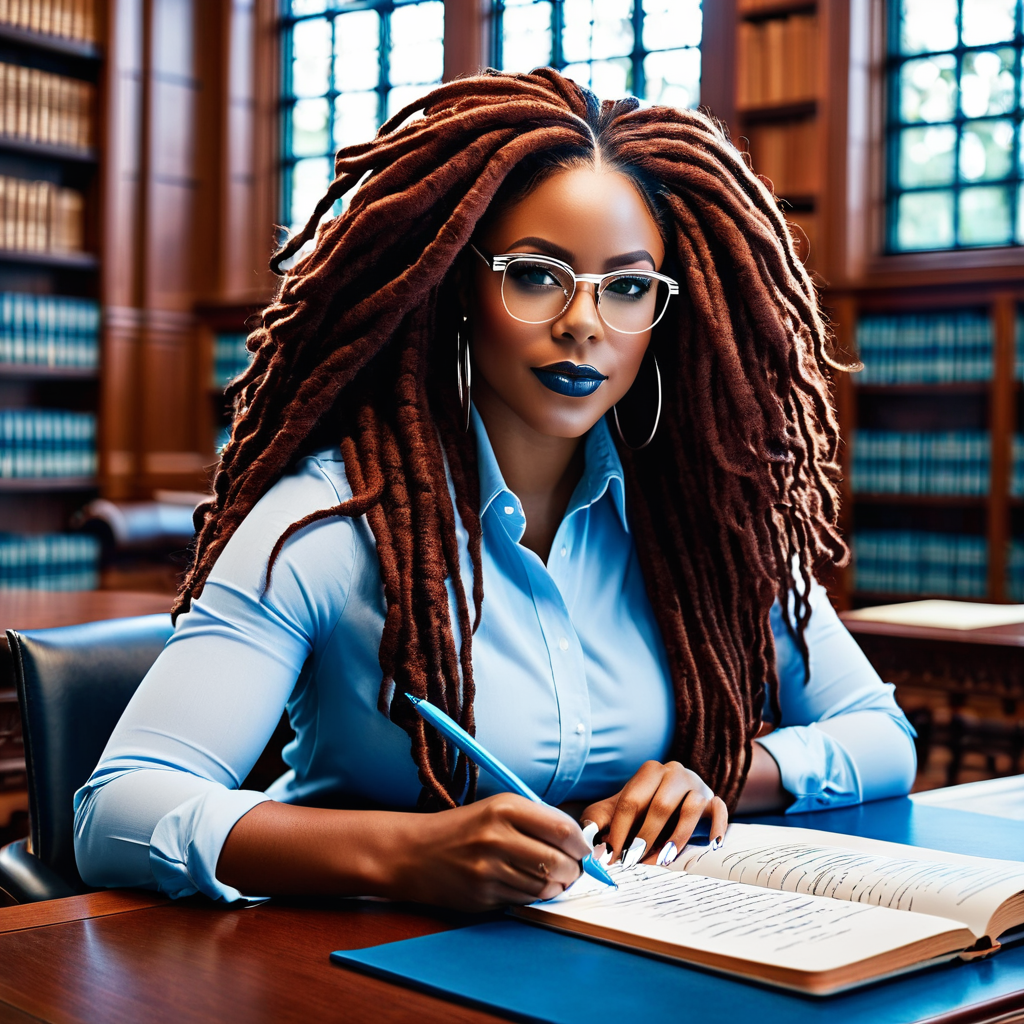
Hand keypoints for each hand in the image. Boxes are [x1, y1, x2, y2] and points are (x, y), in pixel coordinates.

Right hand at [388, 793, 591, 911]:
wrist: (414, 852)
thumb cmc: (464, 829)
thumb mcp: (497, 809)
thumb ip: (537, 820)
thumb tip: (579, 842)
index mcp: (504, 808)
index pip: (562, 828)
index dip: (581, 844)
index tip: (584, 850)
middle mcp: (497, 837)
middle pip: (558, 861)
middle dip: (574, 871)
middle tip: (574, 871)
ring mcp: (488, 869)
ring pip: (544, 885)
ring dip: (556, 886)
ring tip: (550, 878)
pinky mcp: (482, 896)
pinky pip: (524, 900)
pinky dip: (533, 896)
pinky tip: (525, 885)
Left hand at [580, 760, 727, 865]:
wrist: (675, 803)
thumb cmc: (639, 810)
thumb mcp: (613, 811)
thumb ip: (597, 822)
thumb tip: (588, 841)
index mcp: (649, 771)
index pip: (631, 802)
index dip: (620, 831)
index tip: (612, 856)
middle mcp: (674, 773)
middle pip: (660, 805)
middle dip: (645, 838)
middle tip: (633, 863)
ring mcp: (697, 785)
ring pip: (690, 809)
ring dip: (676, 838)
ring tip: (663, 860)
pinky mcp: (714, 800)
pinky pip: (721, 810)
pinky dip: (718, 827)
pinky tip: (711, 845)